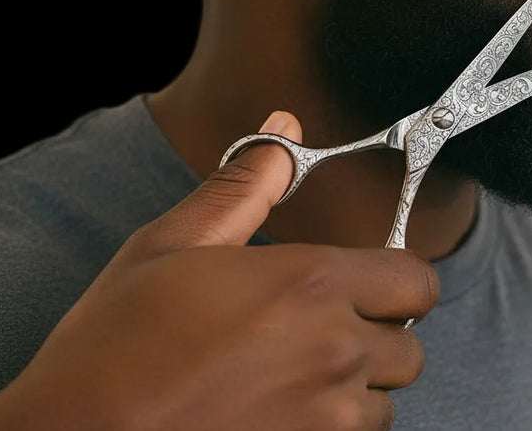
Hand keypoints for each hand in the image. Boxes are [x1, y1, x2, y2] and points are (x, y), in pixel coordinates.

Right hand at [0, 111, 437, 430]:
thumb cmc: (116, 347)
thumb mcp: (172, 246)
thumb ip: (244, 187)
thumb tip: (284, 131)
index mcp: (311, 284)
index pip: (415, 280)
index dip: (394, 280)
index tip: (363, 286)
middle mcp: (335, 350)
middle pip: (409, 347)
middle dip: (376, 337)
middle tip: (319, 334)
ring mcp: (328, 417)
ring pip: (383, 400)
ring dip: (354, 390)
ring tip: (290, 378)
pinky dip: (331, 429)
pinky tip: (278, 414)